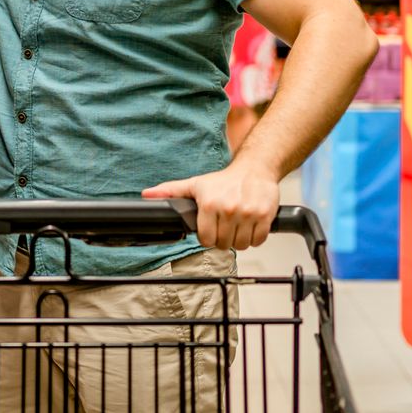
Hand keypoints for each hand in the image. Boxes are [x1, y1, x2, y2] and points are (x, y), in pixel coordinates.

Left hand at [142, 162, 280, 249]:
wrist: (255, 168)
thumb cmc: (224, 180)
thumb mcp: (195, 184)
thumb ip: (170, 191)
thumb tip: (147, 195)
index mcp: (209, 204)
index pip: (206, 240)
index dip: (208, 237)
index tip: (212, 229)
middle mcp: (229, 209)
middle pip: (224, 244)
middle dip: (224, 239)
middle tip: (226, 226)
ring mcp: (248, 213)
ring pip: (242, 244)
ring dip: (240, 239)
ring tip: (238, 226)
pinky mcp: (265, 215)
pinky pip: (259, 240)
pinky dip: (256, 237)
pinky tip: (250, 225)